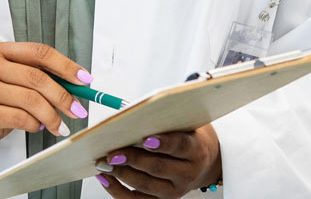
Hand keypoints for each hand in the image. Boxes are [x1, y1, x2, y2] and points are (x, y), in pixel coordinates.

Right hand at [0, 41, 92, 160]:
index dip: (66, 65)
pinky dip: (35, 125)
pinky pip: (20, 118)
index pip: (39, 52)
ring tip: (59, 126)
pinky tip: (37, 128)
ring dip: (52, 116)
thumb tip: (76, 85)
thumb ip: (35, 78)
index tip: (85, 80)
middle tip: (78, 110)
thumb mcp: (9, 83)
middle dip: (64, 96)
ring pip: (31, 100)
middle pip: (38, 77)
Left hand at [94, 126, 220, 197]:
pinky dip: (118, 190)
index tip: (146, 138)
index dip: (163, 143)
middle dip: (133, 159)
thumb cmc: (188, 138)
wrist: (205, 162)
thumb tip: (128, 119)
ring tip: (105, 164)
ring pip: (146, 185)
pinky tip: (106, 178)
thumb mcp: (183, 125)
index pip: (180, 145)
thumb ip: (162, 122)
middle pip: (159, 167)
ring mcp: (175, 190)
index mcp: (196, 149)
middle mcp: (188, 173)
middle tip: (113, 153)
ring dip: (122, 174)